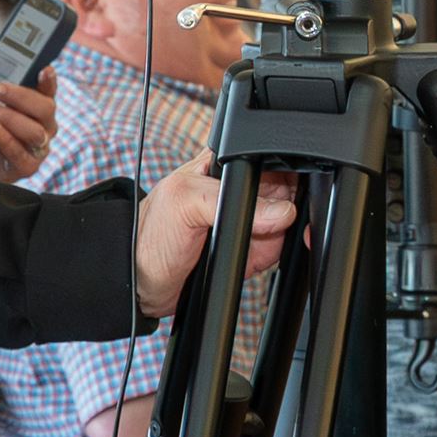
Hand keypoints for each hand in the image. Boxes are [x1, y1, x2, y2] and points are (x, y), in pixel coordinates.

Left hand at [0, 28, 56, 183]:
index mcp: (38, 102)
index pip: (50, 88)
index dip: (49, 79)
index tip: (43, 69)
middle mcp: (44, 124)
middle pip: (45, 108)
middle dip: (19, 96)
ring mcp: (38, 147)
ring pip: (35, 132)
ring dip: (10, 117)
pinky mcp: (27, 167)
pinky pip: (23, 156)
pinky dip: (7, 141)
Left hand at [131, 153, 299, 317]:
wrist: (143, 279)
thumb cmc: (150, 232)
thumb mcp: (182, 201)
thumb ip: (224, 199)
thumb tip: (280, 211)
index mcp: (224, 163)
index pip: (268, 157)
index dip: (284, 171)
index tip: (285, 193)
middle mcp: (241, 189)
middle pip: (290, 188)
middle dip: (292, 205)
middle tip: (270, 223)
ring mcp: (251, 218)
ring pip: (293, 220)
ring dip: (287, 233)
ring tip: (254, 242)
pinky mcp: (255, 246)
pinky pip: (283, 247)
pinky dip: (280, 253)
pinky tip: (256, 256)